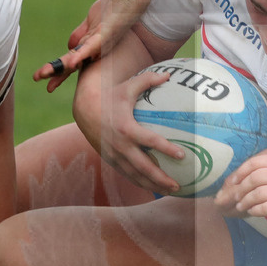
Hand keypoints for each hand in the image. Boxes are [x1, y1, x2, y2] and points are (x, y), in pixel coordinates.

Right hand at [33, 0, 147, 91]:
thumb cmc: (114, 8)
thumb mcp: (92, 21)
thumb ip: (81, 34)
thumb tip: (69, 45)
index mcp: (89, 46)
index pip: (70, 61)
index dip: (57, 72)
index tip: (43, 81)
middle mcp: (95, 49)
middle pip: (71, 63)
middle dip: (55, 73)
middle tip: (38, 80)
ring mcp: (100, 43)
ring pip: (78, 57)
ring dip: (63, 67)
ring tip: (48, 76)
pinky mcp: (105, 34)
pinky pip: (92, 46)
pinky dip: (82, 54)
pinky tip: (74, 63)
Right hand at [91, 70, 184, 194]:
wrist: (84, 110)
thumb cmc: (110, 96)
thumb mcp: (127, 87)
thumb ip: (148, 80)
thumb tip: (169, 74)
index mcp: (126, 128)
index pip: (150, 141)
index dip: (166, 149)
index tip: (182, 155)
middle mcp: (120, 145)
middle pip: (143, 167)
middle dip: (161, 178)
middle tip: (178, 184)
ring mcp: (115, 155)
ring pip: (136, 175)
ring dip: (154, 185)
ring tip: (172, 190)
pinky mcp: (111, 160)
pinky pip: (128, 175)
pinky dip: (142, 183)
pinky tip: (156, 188)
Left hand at [215, 153, 266, 231]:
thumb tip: (241, 176)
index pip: (255, 162)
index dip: (240, 172)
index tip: (233, 182)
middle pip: (254, 178)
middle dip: (240, 189)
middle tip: (235, 197)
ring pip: (257, 194)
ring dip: (245, 201)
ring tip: (241, 206)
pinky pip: (265, 207)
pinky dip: (254, 210)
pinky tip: (252, 212)